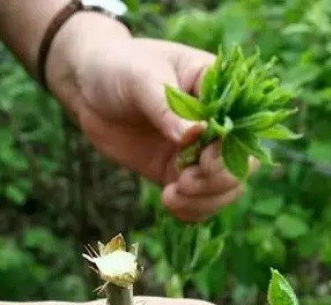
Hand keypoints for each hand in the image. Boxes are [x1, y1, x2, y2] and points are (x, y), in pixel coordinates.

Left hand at [48, 14, 251, 221]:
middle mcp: (216, 125)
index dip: (230, 150)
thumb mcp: (142, 77)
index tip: (204, 160)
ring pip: (225, 189)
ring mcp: (198, 152)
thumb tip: (195, 133)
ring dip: (204, 201)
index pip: (243, 126)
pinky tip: (168, 201)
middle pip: (240, 165)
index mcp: (218, 90)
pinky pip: (199, 201)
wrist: (87, 88)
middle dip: (218, 181)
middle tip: (185, 182)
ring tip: (172, 195)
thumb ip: (168, 108)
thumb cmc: (120, 67)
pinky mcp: (178, 173)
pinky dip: (190, 210)